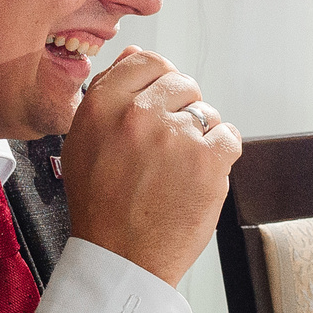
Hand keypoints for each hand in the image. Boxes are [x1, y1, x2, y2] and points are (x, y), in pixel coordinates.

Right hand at [62, 46, 241, 284]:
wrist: (121, 259)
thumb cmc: (101, 204)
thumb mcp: (83, 142)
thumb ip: (107, 94)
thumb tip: (136, 54)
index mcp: (103, 107)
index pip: (147, 61)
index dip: (158, 80)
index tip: (160, 102)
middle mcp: (138, 115)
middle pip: (181, 83)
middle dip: (180, 109)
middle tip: (168, 147)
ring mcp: (177, 137)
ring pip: (206, 112)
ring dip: (200, 136)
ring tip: (179, 169)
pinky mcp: (209, 162)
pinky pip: (229, 136)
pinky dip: (222, 154)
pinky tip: (201, 174)